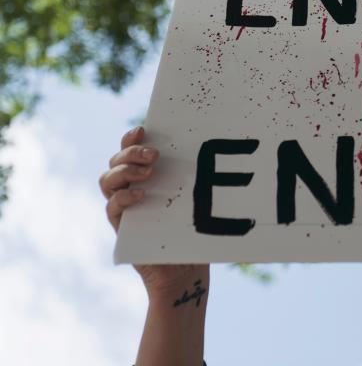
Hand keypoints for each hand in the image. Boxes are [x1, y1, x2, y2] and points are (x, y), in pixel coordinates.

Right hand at [100, 126, 208, 298]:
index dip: (131, 136)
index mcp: (146, 172)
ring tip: (147, 172)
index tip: (144, 128)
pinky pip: (112, 207)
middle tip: (154, 155)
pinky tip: (141, 195)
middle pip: (117, 160)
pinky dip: (123, 197)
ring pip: (108, 180)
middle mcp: (130, 185)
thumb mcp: (195, 195)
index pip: (131, 147)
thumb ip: (196, 174)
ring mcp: (123, 204)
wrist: (186, 267)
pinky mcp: (121, 225)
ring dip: (124, 171)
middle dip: (131, 152)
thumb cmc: (192, 227)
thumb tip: (220, 146)